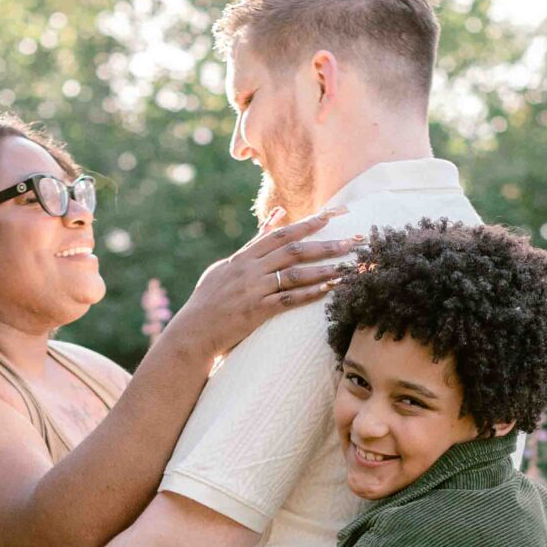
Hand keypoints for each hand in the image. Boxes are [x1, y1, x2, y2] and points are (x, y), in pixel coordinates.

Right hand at [165, 209, 363, 360]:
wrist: (193, 331)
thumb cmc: (209, 300)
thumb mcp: (226, 266)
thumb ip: (253, 243)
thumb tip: (276, 217)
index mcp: (244, 257)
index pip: (281, 234)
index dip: (308, 224)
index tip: (332, 216)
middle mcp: (250, 269)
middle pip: (294, 250)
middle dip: (326, 244)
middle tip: (353, 241)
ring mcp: (253, 290)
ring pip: (295, 274)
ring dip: (324, 269)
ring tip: (348, 266)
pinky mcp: (256, 311)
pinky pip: (287, 300)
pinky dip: (309, 294)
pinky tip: (329, 290)